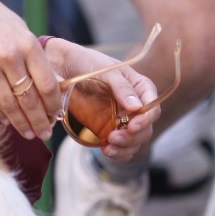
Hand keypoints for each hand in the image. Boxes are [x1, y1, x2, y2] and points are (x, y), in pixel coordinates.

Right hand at [0, 0, 63, 142]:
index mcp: (27, 44)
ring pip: (8, 104)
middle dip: (39, 121)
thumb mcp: (20, 30)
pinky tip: (7, 120)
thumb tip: (52, 87)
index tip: (56, 116)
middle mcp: (8, 56)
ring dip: (20, 123)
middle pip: (29, 99)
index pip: (47, 84)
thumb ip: (35, 56)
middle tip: (44, 134)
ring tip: (28, 133)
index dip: (53, 104)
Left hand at [44, 40, 159, 160]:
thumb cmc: (86, 63)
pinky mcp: (109, 130)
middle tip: (114, 137)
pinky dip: (117, 152)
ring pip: (135, 141)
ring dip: (125, 148)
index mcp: (138, 87)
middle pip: (145, 128)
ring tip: (108, 147)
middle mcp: (134, 105)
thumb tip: (137, 107)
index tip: (132, 126)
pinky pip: (121, 147)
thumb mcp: (104, 69)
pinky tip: (105, 150)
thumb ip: (121, 87)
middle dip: (133, 136)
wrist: (62, 68)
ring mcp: (122, 119)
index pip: (152, 105)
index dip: (146, 119)